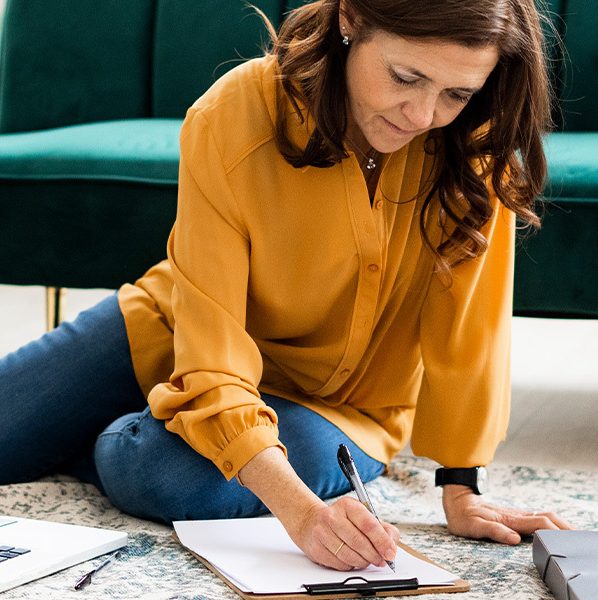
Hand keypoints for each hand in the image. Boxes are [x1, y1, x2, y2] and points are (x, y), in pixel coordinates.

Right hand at [291, 497, 399, 570]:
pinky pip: (339, 564)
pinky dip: (350, 565)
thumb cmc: (342, 520)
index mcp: (348, 505)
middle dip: (374, 555)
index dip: (382, 540)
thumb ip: (382, 528)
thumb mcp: (362, 515)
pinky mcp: (316, 548)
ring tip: (367, 560)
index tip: (390, 553)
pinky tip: (351, 558)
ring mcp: (322, 532)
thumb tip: (392, 544)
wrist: (311, 522)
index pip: (368, 524)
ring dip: (363, 562)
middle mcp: (333, 516)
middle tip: (381, 560)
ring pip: (349, 555)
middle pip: (359, 542)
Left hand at [442, 485, 572, 543]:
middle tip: (579, 538)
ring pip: (544, 515)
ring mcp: (515, 513)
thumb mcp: (472, 526)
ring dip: (560, 523)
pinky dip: (551, 522)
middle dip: (564, 527)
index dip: (555, 531)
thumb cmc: (462, 514)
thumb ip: (493, 531)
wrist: (456, 498)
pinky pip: (536, 516)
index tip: (566, 541)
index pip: (539, 524)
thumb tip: (514, 538)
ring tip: (573, 534)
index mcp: (509, 519)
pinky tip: (555, 528)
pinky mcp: (513, 514)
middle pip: (547, 518)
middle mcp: (515, 515)